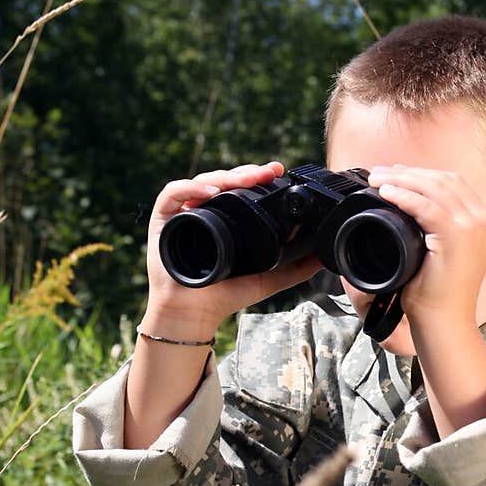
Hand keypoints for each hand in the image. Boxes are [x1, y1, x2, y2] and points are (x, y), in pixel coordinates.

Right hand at [144, 160, 323, 336]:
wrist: (193, 314)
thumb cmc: (223, 296)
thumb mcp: (267, 279)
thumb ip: (295, 269)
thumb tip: (322, 257)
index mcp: (224, 218)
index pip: (240, 187)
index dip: (256, 176)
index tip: (277, 171)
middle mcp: (203, 210)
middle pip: (223, 180)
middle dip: (245, 172)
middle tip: (266, 172)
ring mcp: (183, 212)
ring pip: (202, 181)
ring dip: (224, 176)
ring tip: (243, 180)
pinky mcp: (163, 219)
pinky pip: (173, 194)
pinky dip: (191, 187)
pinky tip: (210, 191)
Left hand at [366, 165, 485, 330]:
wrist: (445, 322)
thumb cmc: (437, 294)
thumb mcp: (438, 251)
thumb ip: (431, 227)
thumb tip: (405, 203)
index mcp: (482, 222)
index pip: (452, 184)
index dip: (421, 174)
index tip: (394, 174)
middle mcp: (482, 221)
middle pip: (444, 180)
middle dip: (408, 173)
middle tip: (379, 174)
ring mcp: (473, 227)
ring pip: (435, 188)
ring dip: (402, 180)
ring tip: (378, 181)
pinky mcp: (458, 237)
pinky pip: (427, 207)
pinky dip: (404, 196)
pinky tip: (386, 194)